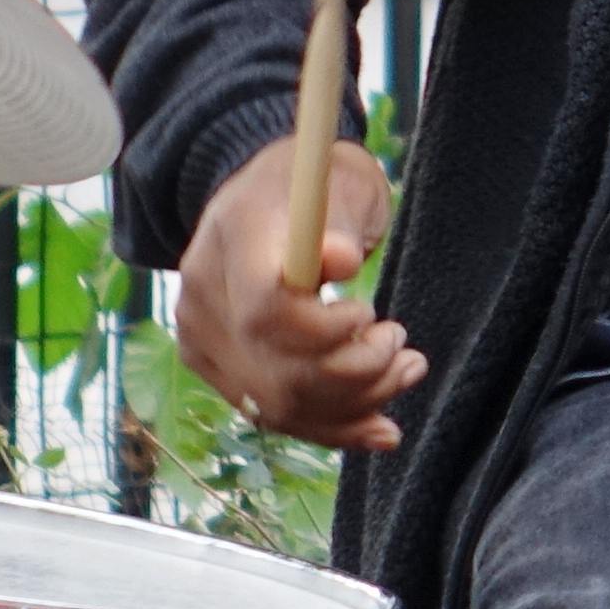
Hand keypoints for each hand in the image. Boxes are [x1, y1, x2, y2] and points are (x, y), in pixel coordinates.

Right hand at [174, 135, 421, 453]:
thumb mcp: (337, 180)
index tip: (367, 313)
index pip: (264, 309)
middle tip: (404, 348)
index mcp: (233, 235)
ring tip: (407, 371)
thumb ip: (340, 221)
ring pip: (277, 403)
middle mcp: (202, 294)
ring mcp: (203, 337)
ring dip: (354, 404)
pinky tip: (381, 429)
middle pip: (273, 369)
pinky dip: (333, 426)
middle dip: (354, 376)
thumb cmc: (314, 185)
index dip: (323, 330)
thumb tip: (343, 261)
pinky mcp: (216, 366)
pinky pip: (273, 412)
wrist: (261, 197)